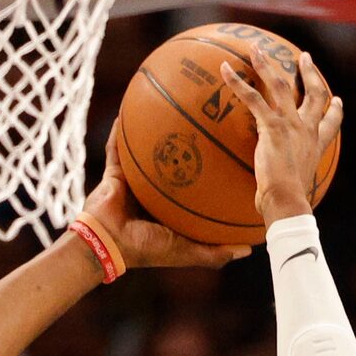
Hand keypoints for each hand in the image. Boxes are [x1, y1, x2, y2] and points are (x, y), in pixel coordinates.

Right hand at [79, 124, 252, 270]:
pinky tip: (131, 107)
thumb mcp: (187, 251)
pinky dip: (121, 129)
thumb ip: (216, 252)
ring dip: (157, 128)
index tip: (233, 149)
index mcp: (171, 206)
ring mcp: (134, 179)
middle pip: (177, 159)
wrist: (107, 246)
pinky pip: (117, 146)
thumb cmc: (147, 249)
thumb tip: (249, 250)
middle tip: (209, 116)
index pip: (197, 184)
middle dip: (190, 139)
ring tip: (171, 103)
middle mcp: (154, 190)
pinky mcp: (115, 173)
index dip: (213, 168)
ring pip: (149, 148)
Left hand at [220, 44, 342, 227]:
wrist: (287, 200)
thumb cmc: (287, 202)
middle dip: (309, 72)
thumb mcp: (295, 190)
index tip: (336, 100)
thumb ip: (289, 185)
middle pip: (314, 93)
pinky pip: (253, 98)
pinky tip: (225, 70)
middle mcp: (307, 129)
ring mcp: (291, 124)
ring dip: (267, 64)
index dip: (334, 109)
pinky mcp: (272, 126)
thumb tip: (274, 200)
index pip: (331, 122)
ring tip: (257, 48)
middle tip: (304, 57)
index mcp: (317, 144)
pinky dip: (238, 83)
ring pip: (281, 85)